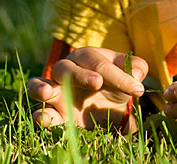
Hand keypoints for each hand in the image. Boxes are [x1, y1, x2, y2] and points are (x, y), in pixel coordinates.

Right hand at [26, 47, 147, 131]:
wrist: (106, 109)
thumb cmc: (116, 85)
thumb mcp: (129, 76)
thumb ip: (136, 68)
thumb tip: (137, 73)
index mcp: (87, 58)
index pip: (99, 63)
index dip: (119, 76)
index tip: (137, 90)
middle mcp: (67, 70)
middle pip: (67, 68)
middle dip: (81, 75)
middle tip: (97, 83)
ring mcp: (55, 92)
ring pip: (39, 84)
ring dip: (40, 88)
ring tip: (47, 93)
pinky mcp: (52, 113)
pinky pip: (38, 112)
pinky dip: (40, 115)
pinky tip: (44, 118)